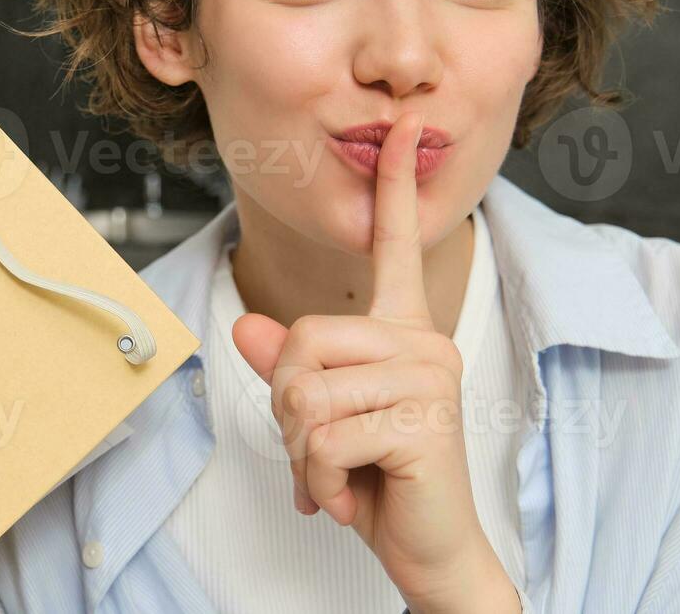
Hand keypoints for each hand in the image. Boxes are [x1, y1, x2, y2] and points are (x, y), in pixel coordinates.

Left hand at [231, 113, 518, 613]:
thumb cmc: (382, 482)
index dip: (396, 187)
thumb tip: (248, 326)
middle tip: (323, 453)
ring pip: (308, 392)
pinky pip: (327, 437)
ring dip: (304, 452)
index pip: (398, 247)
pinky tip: (351, 497)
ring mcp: (429, 379)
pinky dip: (320, 480)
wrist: (431, 553)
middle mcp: (424, 343)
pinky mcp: (424, 422)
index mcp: (404, 333)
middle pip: (303, 339)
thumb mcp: (323, 422)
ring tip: (339, 476)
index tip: (402, 126)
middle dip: (289, 410)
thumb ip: (289, 371)